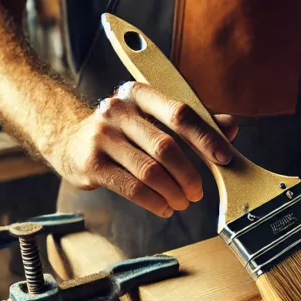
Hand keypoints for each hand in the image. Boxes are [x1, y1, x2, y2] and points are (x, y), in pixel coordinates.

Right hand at [45, 82, 237, 217]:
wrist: (70, 141)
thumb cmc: (124, 131)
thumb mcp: (154, 118)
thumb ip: (192, 122)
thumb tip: (230, 128)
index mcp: (139, 93)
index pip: (179, 113)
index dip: (205, 138)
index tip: (224, 159)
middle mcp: (117, 109)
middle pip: (165, 146)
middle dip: (189, 174)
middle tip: (198, 192)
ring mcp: (101, 136)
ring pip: (149, 170)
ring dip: (173, 192)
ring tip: (182, 202)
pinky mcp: (91, 164)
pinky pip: (131, 187)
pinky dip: (154, 201)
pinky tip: (164, 207)